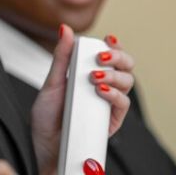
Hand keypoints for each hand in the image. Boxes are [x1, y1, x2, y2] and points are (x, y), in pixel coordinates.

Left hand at [29, 25, 134, 174]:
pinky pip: (123, 104)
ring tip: (94, 76)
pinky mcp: (112, 120)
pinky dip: (114, 94)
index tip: (108, 38)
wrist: (47, 146)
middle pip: (125, 66)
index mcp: (88, 75)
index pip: (109, 56)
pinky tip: (101, 90)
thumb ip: (62, 57)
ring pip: (128, 82)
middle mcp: (103, 87)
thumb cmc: (48, 118)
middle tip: (101, 57)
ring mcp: (108, 103)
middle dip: (118, 56)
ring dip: (114, 74)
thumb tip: (64, 29)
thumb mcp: (52, 82)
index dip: (114, 45)